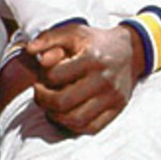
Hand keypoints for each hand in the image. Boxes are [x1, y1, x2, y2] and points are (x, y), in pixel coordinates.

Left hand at [27, 23, 142, 134]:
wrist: (130, 51)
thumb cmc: (96, 42)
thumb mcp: (73, 32)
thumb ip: (49, 38)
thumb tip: (30, 50)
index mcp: (92, 58)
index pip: (55, 76)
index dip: (42, 78)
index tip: (40, 77)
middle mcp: (104, 79)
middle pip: (63, 102)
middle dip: (43, 100)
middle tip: (40, 94)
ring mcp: (112, 97)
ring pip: (75, 120)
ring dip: (55, 116)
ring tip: (50, 106)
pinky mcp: (117, 109)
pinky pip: (90, 128)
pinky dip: (73, 126)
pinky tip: (66, 115)